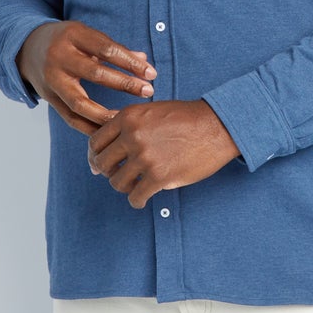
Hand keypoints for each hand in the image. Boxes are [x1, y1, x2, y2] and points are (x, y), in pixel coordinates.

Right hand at [16, 21, 156, 135]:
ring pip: (80, 103)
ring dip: (106, 114)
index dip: (130, 62)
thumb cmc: (67, 40)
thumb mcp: (87, 35)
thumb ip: (115, 48)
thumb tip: (144, 61)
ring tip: (128, 117)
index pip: (107, 49)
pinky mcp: (48, 98)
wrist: (27, 47)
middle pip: (96, 74)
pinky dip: (90, 126)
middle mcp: (59, 57)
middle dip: (125, 84)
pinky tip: (109, 130)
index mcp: (73, 35)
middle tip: (148, 91)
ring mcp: (51, 79)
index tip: (152, 73)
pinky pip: (70, 118)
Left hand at [88, 99, 239, 208]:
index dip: (96, 156)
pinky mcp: (160, 176)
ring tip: (136, 185)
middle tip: (119, 175)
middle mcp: (133, 136)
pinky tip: (143, 198)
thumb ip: (127, 124)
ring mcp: (145, 157)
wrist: (217, 126)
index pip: (95, 142)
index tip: (104, 163)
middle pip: (102, 163)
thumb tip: (103, 145)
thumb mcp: (152, 110)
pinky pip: (136, 197)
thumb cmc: (186, 118)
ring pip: (117, 182)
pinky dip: (137, 201)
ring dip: (124, 187)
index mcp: (128, 117)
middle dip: (108, 172)